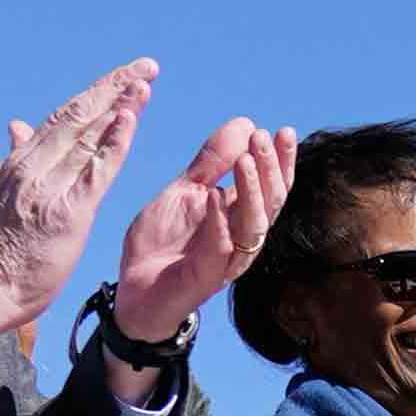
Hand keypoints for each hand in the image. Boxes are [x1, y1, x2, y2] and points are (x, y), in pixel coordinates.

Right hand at [0, 60, 157, 347]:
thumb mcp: (3, 195)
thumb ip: (17, 158)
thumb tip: (17, 124)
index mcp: (22, 163)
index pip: (63, 117)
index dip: (95, 94)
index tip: (122, 77)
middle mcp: (34, 166)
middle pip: (79, 115)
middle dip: (114, 87)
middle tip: (147, 66)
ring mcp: (50, 186)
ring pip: (89, 134)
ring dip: (120, 105)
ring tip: (146, 81)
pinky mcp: (67, 210)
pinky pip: (96, 169)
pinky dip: (114, 141)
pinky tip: (130, 118)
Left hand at [101, 116, 298, 349]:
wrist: (133, 291)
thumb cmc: (162, 243)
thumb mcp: (184, 191)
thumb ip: (212, 162)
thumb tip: (245, 124)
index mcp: (240, 218)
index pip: (272, 188)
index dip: (281, 161)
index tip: (282, 131)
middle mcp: (241, 239)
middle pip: (271, 204)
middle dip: (270, 169)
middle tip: (264, 137)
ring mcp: (226, 260)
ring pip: (253, 226)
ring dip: (252, 191)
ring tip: (246, 159)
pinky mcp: (205, 278)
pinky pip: (219, 248)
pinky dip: (219, 222)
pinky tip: (215, 196)